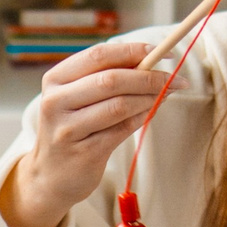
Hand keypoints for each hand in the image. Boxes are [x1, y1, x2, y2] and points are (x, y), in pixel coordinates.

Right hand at [0, 36, 179, 226]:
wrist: (51, 176)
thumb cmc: (72, 128)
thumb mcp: (78, 97)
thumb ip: (107, 77)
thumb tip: (152, 59)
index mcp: (55, 79)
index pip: (99, 55)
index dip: (135, 50)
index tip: (164, 52)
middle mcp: (55, 102)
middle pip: (111, 79)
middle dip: (150, 76)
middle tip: (175, 79)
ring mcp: (67, 129)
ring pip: (119, 105)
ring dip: (150, 98)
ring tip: (166, 95)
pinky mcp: (84, 153)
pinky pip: (122, 129)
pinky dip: (142, 118)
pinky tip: (151, 112)